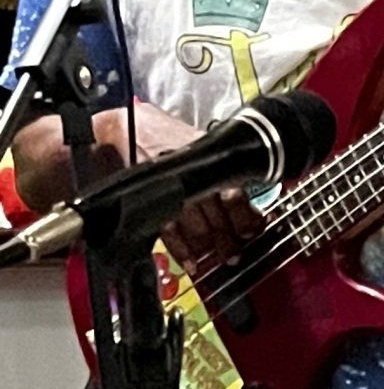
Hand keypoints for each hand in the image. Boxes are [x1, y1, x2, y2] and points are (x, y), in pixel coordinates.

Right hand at [121, 103, 260, 280]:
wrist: (125, 126)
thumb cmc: (166, 136)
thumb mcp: (200, 144)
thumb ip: (222, 169)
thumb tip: (247, 199)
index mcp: (209, 161)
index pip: (235, 195)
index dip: (245, 217)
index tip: (253, 230)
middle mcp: (192, 176)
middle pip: (218, 216)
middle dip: (228, 240)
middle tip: (234, 255)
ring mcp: (171, 190)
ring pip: (197, 226)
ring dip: (207, 248)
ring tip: (213, 260)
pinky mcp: (151, 201)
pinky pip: (169, 231)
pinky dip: (181, 250)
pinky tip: (190, 262)